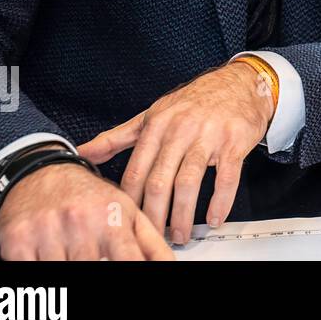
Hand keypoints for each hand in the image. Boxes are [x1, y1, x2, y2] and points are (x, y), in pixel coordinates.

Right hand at [0, 160, 174, 260]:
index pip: (129, 261)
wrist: (39, 171)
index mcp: (112, 217)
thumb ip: (151, 242)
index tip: (130, 278)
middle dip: (95, 270)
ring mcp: (47, 232)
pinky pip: (28, 272)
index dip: (132, 272)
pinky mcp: (17, 240)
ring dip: (66, 270)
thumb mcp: (127, 211)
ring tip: (71, 255)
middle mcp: (80, 222)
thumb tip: (171, 266)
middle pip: (91, 270)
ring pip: (60, 273)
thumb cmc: (87, 196)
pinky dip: (38, 271)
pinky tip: (46, 258)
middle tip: (94, 259)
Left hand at [77, 62, 274, 244]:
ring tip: (181, 234)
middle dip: (155, 215)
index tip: (129, 220)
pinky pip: (226, 178)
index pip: (136, 171)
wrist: (238, 83)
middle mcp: (180, 129)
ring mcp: (209, 135)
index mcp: (157, 125)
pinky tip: (214, 217)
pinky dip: (220, 202)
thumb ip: (117, 137)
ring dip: (183, 215)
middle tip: (154, 236)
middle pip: (159, 181)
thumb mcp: (152, 115)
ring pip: (189, 182)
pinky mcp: (234, 142)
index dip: (130, 201)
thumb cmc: (195, 102)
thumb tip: (82, 152)